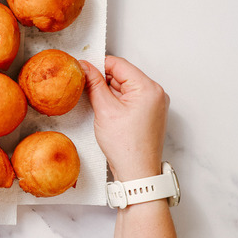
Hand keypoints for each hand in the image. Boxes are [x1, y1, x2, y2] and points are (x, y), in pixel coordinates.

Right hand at [80, 56, 169, 180]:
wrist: (138, 173)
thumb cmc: (126, 146)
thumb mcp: (104, 109)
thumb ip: (93, 84)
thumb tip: (84, 67)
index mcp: (148, 88)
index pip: (119, 64)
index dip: (98, 65)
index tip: (81, 70)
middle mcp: (156, 93)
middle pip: (122, 75)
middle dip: (102, 80)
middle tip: (84, 89)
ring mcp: (154, 104)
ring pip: (125, 87)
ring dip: (109, 91)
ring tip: (97, 105)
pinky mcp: (149, 113)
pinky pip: (130, 98)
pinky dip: (116, 101)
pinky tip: (106, 111)